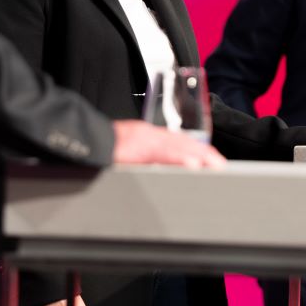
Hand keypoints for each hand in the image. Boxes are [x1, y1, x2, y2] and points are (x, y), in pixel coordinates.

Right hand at [111, 120, 225, 168]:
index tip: (210, 159)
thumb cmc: (102, 147)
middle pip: (182, 142)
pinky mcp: (137, 148)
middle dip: (204, 153)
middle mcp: (149, 134)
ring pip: (177, 146)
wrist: (85, 139)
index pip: (178, 140)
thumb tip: (159, 171)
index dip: (197, 149)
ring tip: (214, 165)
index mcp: (148, 134)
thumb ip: (144, 158)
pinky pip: (162, 154)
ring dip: (198, 156)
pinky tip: (193, 164)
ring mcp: (144, 139)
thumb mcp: (127, 152)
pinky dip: (179, 158)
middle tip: (219, 165)